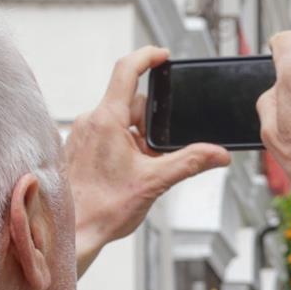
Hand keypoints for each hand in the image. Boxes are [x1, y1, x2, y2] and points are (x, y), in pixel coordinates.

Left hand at [65, 47, 230, 277]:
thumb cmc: (102, 209)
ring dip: (137, 139)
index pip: (127, 70)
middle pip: (130, 103)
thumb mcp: (155, 182)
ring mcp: (81, 135)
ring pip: (118, 122)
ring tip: (141, 170)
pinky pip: (105, 136)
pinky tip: (126, 174)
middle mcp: (90, 121)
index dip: (148, 57)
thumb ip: (190, 162)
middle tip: (158, 154)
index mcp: (107, 120)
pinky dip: (122, 148)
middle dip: (151, 124)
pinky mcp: (77, 149)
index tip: (163, 57)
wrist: (72, 232)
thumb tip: (218, 154)